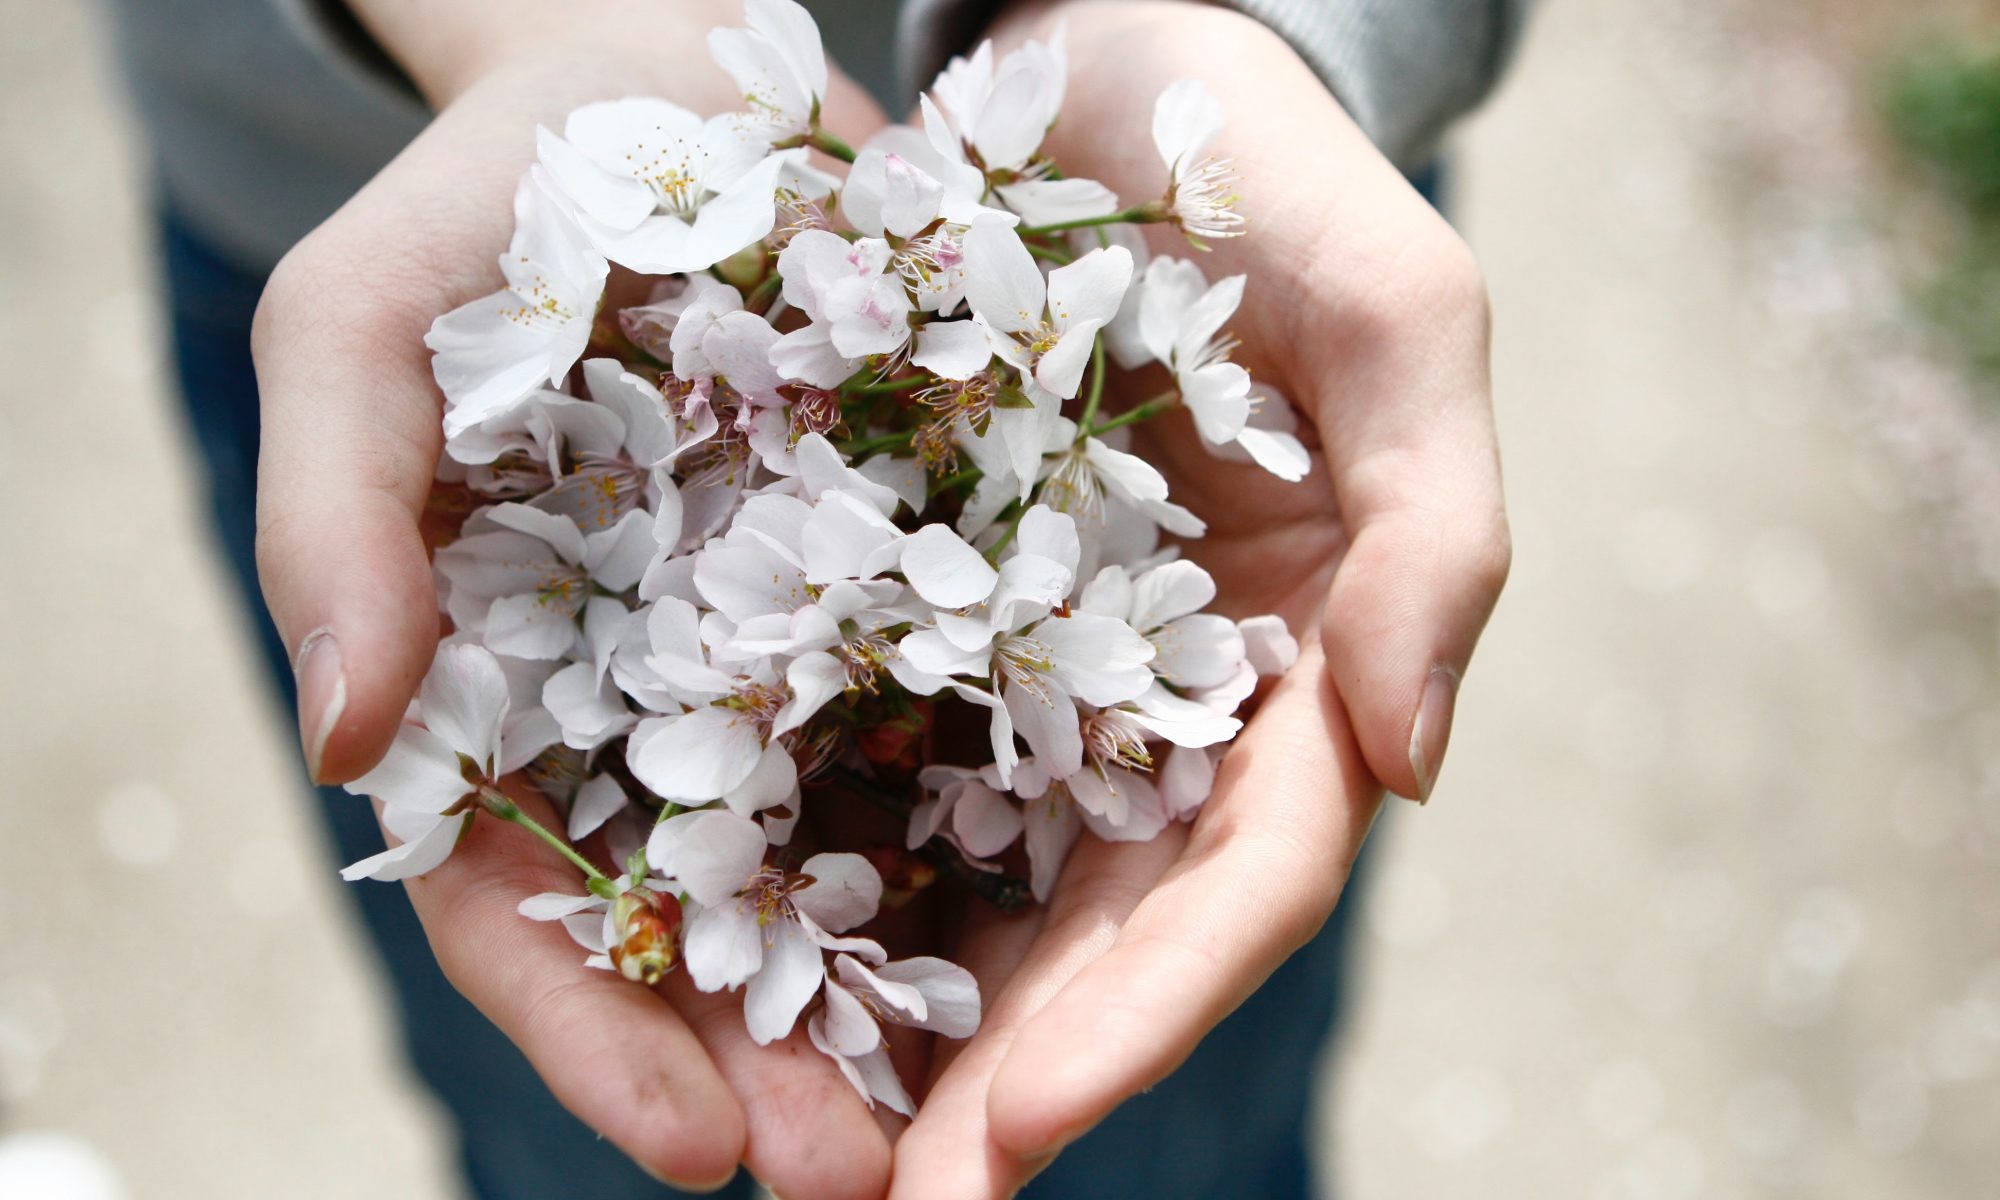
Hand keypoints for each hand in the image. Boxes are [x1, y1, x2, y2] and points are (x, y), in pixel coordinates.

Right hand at [250, 7, 901, 1193]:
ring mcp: (792, 647)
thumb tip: (351, 742)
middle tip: (873, 1187)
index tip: (693, 1157)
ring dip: (913, 999)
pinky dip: (1014, 824)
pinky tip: (1089, 913)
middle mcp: (654, 700)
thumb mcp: (365, 331)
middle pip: (703, 925)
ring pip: (847, 856)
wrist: (666, 75)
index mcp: (500, 690)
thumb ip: (334, 525)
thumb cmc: (488, 205)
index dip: (596, 1037)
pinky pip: (971, 713)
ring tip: (999, 1117)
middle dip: (778, 1067)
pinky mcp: (922, 574)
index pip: (521, 904)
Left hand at [888, 4, 1509, 1194]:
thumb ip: (1436, 523)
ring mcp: (1048, 658)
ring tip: (800, 1147)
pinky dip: (824, 871)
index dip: (1145, 1016)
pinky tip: (737, 961)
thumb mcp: (1389, 301)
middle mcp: (1177, 689)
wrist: (1086, 55)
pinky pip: (875, 755)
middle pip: (1109, 928)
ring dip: (907, 1025)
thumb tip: (1410, 765)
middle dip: (1011, 1076)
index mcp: (1306, 650)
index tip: (1011, 1129)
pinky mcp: (927, 603)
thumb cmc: (1250, 159)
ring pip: (991, 880)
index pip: (1244, 879)